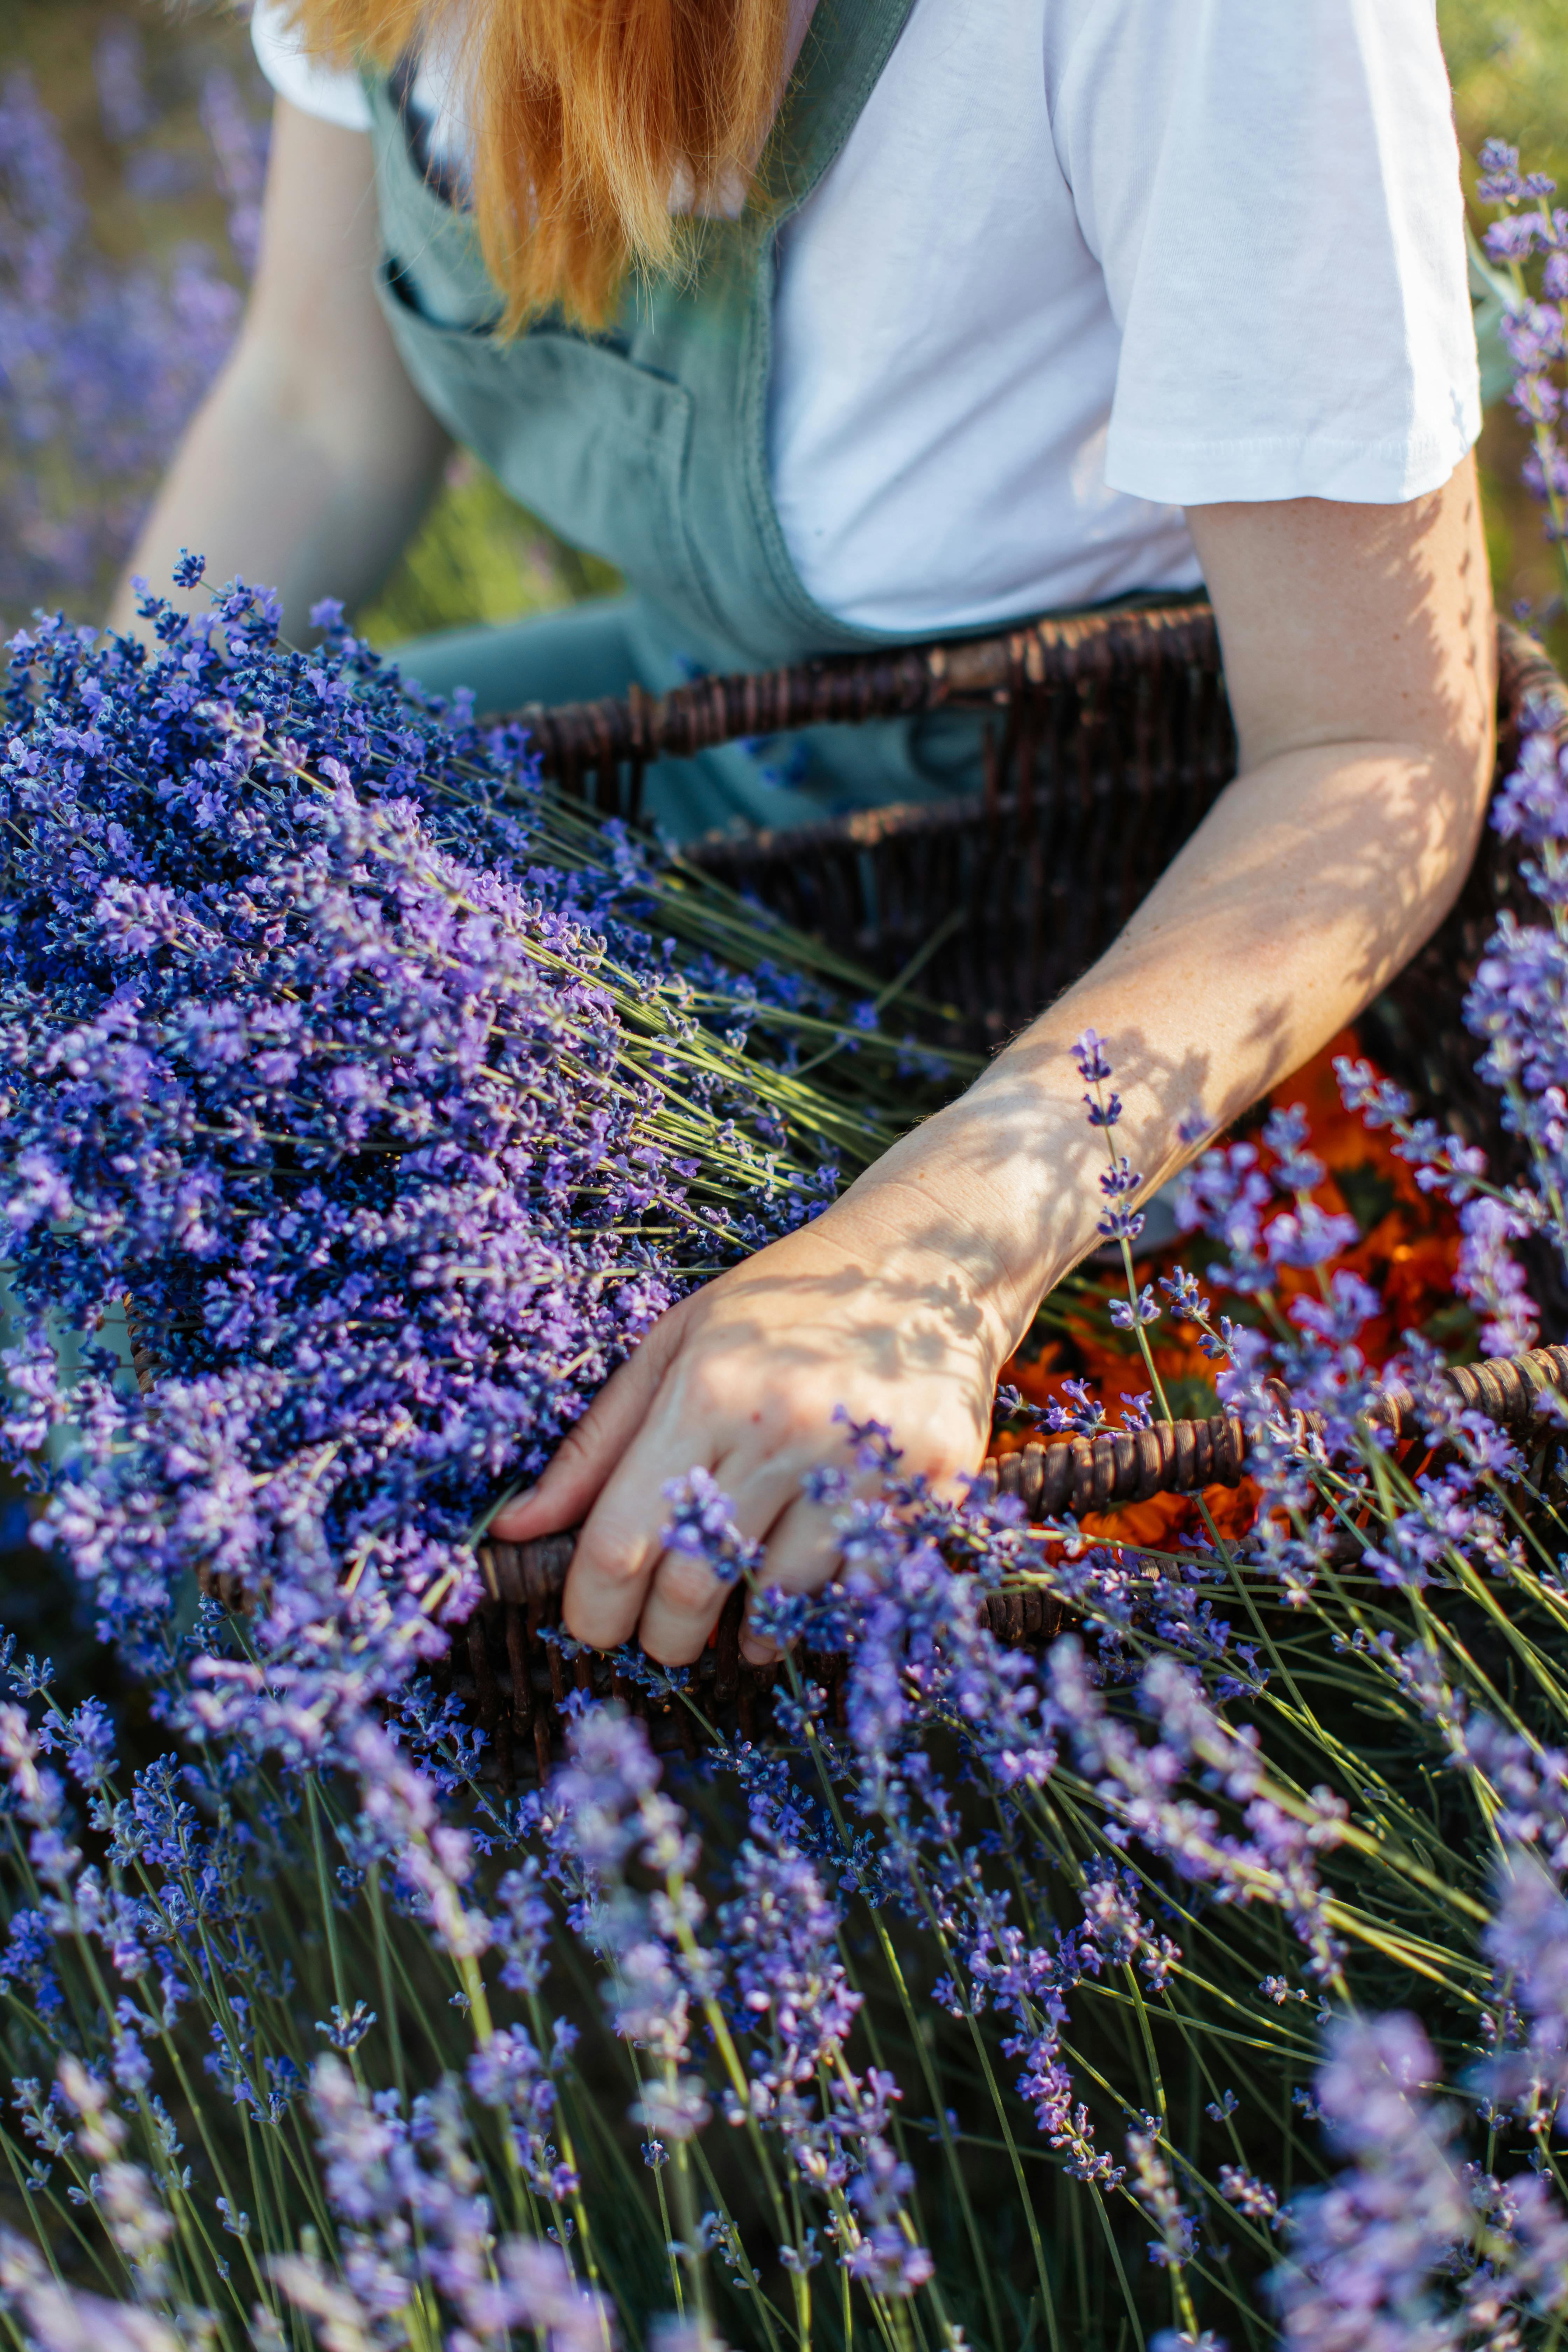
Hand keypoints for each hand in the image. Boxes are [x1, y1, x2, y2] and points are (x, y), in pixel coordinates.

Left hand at [488, 1181, 1015, 1665]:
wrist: (927, 1261)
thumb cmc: (781, 1304)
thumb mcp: (674, 1348)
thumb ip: (595, 1446)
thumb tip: (513, 1529)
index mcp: (707, 1390)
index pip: (623, 1540)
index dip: (593, 1607)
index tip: (590, 1628)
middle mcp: (783, 1427)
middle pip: (694, 1586)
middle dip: (664, 1635)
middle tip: (663, 1636)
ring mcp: (862, 1459)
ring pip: (778, 1600)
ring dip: (747, 1629)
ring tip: (736, 1617)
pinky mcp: (930, 1483)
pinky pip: (857, 1590)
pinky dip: (821, 1609)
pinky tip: (802, 1588)